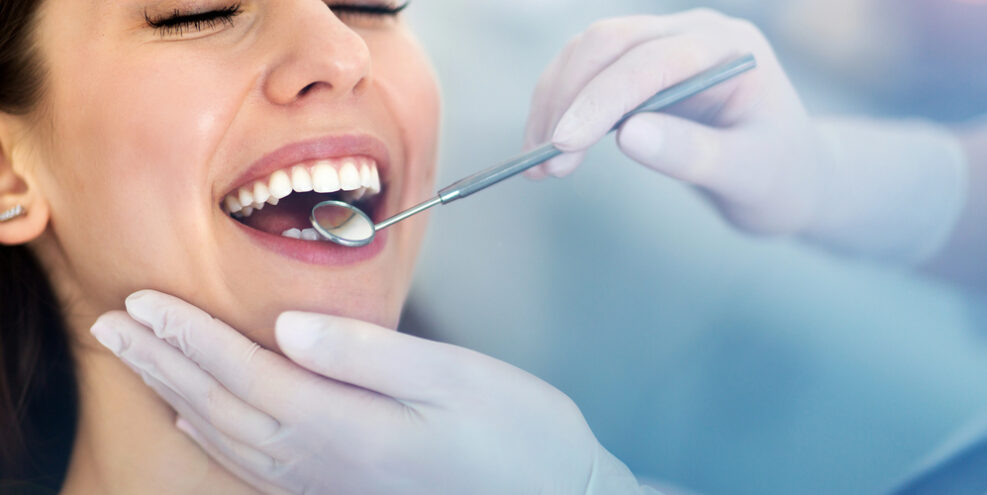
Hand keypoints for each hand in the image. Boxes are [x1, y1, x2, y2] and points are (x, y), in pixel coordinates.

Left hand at [90, 290, 648, 494]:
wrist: (556, 492)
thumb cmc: (516, 432)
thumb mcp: (454, 378)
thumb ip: (368, 354)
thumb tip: (289, 328)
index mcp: (350, 428)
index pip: (248, 375)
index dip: (192, 337)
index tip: (145, 303)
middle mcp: (328, 462)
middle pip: (224, 409)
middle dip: (165, 364)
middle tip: (115, 327)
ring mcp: (333, 481)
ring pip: (231, 438)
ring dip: (178, 395)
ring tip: (141, 363)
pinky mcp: (345, 486)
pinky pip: (258, 467)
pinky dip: (217, 440)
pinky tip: (201, 423)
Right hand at [524, 10, 824, 235]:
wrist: (790, 175)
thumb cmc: (779, 176)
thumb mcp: (749, 175)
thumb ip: (693, 154)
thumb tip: (628, 136)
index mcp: (727, 48)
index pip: (650, 62)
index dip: (600, 99)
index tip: (563, 145)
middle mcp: (692, 34)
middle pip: (607, 44)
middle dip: (567, 100)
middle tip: (544, 164)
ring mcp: (664, 45)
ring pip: (587, 54)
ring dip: (554, 104)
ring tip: (539, 167)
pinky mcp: (642, 68)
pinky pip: (587, 74)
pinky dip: (560, 108)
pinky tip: (548, 150)